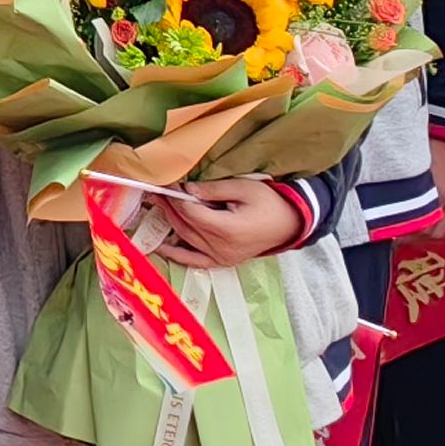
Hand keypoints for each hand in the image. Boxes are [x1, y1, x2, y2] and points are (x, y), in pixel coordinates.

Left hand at [165, 175, 304, 267]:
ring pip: (185, 239)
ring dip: (168, 222)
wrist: (289, 225)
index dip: (175, 197)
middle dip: (168, 206)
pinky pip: (193, 260)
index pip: (190, 212)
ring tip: (156, 205)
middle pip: (184, 225)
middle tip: (155, 191)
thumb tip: (186, 190)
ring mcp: (221, 258)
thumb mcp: (244, 189)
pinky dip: (175, 254)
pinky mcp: (222, 262)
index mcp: (227, 229)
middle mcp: (221, 248)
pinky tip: (160, 247)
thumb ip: (213, 190)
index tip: (167, 183)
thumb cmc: (270, 203)